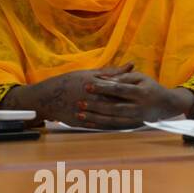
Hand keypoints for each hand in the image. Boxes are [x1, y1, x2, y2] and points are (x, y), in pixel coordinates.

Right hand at [20, 63, 135, 126]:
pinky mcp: (81, 124)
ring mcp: (86, 113)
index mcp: (95, 86)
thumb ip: (111, 72)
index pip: (118, 90)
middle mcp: (91, 100)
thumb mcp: (89, 73)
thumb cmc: (68, 82)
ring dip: (124, 119)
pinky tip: (122, 127)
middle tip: (147, 109)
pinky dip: (111, 126)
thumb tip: (131, 65)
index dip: (132, 93)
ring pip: (110, 118)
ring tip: (138, 120)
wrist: (46, 97)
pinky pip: (99, 126)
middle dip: (131, 108)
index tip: (146, 95)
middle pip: (116, 105)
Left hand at [83, 71, 193, 125]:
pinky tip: (87, 124)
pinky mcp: (132, 126)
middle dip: (95, 106)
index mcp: (141, 92)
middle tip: (79, 103)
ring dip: (95, 118)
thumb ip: (122, 76)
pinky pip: (114, 127)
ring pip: (113, 120)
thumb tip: (101, 77)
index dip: (103, 88)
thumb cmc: (150, 87)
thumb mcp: (140, 77)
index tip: (87, 85)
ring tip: (79, 115)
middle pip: (114, 107)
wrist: (167, 105)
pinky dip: (100, 126)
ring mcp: (136, 119)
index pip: (119, 89)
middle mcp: (139, 108)